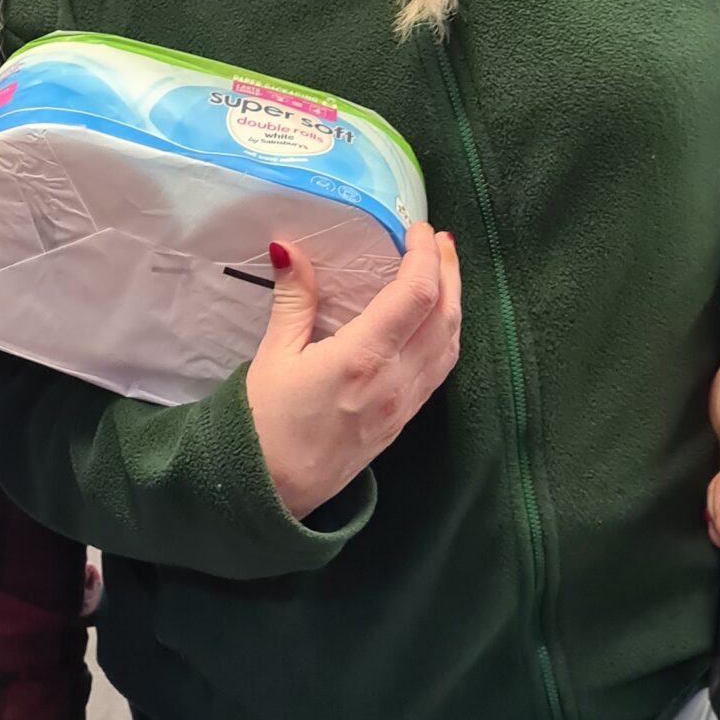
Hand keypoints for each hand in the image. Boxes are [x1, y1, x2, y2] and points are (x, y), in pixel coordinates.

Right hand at [246, 222, 461, 521]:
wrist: (274, 490)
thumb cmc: (265, 424)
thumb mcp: (273, 355)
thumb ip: (293, 300)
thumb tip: (288, 249)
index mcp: (362, 359)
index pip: (415, 294)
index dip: (424, 254)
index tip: (416, 229)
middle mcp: (394, 380)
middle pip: (445, 314)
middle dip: (448, 269)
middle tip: (437, 239)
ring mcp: (405, 402)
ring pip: (451, 342)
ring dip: (454, 300)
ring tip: (444, 270)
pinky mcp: (405, 418)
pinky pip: (441, 368)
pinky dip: (448, 333)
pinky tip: (436, 319)